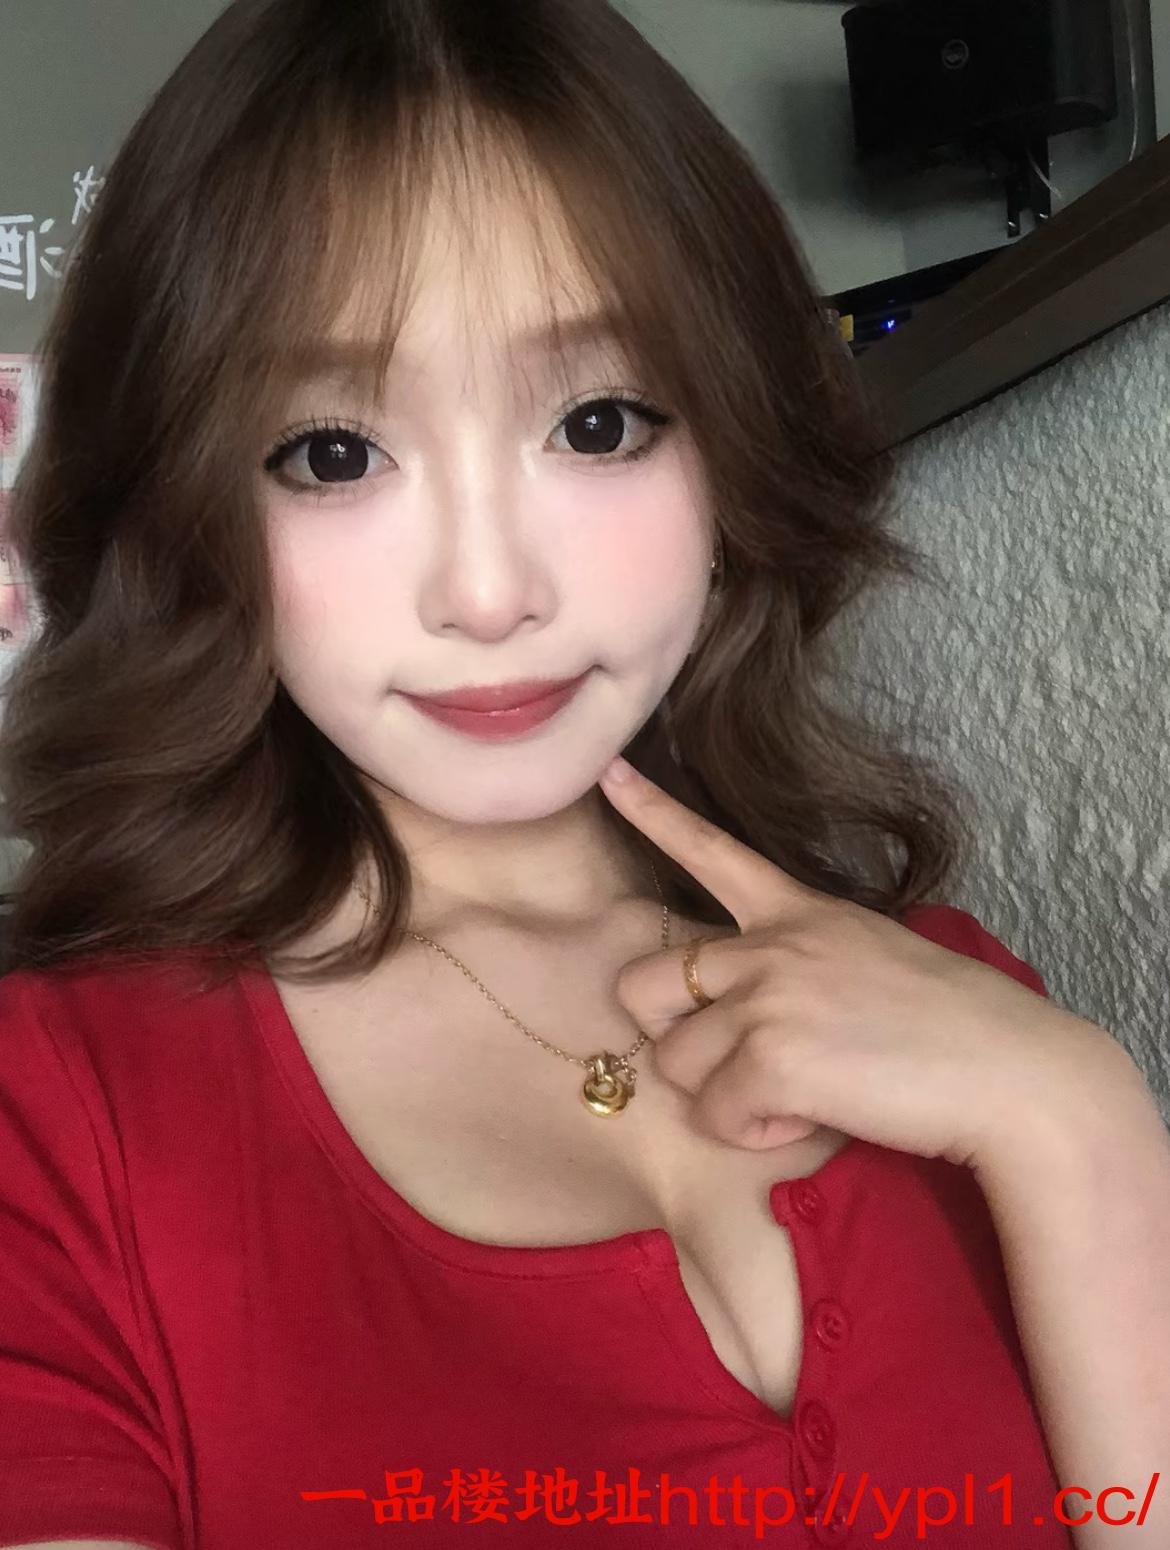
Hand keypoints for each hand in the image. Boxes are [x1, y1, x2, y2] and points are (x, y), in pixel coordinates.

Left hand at [598, 756, 1129, 1168]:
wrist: (1012, 1070)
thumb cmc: (952, 1024)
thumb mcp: (868, 958)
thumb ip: (799, 966)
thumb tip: (751, 1020)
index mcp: (797, 911)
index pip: (710, 851)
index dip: (652, 813)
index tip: (609, 773)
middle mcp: (769, 945)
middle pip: (641, 986)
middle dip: (674, 1034)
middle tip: (737, 1058)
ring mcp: (765, 998)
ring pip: (674, 1063)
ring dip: (724, 1094)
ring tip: (797, 1092)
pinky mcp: (771, 1059)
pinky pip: (716, 1116)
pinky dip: (757, 1133)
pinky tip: (814, 1115)